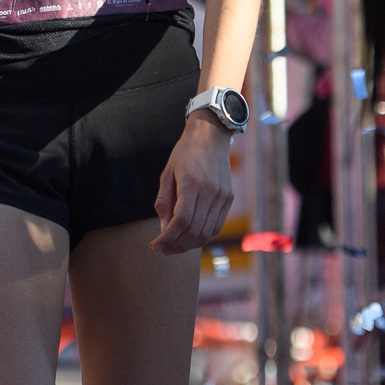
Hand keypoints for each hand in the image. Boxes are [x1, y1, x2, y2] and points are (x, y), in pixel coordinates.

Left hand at [151, 114, 234, 253]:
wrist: (211, 136)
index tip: (155, 244)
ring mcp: (222, 196)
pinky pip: (216, 226)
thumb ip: (164, 201)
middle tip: (162, 249)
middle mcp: (210, 191)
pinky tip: (190, 239)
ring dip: (189, 245)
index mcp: (192, 182)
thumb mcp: (167, 173)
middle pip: (194, 230)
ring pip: (207, 232)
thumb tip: (164, 229)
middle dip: (176, 245)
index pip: (182, 220)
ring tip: (174, 247)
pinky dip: (203, 237)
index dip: (168, 238)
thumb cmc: (185, 153)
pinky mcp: (228, 198)